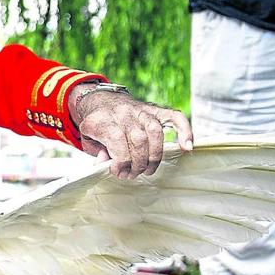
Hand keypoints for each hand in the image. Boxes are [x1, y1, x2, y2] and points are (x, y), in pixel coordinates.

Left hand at [71, 87, 192, 178]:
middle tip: (132, 174)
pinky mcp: (155, 110)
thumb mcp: (88, 140)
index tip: (118, 171)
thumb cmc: (97, 126)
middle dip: (137, 163)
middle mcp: (123, 112)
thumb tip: (106, 164)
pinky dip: (184, 131)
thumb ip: (96, 153)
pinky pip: (175, 117)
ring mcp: (141, 110)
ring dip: (154, 157)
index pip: (117, 140)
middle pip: (138, 139)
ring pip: (155, 132)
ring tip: (147, 170)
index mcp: (103, 119)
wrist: (101, 100)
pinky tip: (186, 147)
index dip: (120, 161)